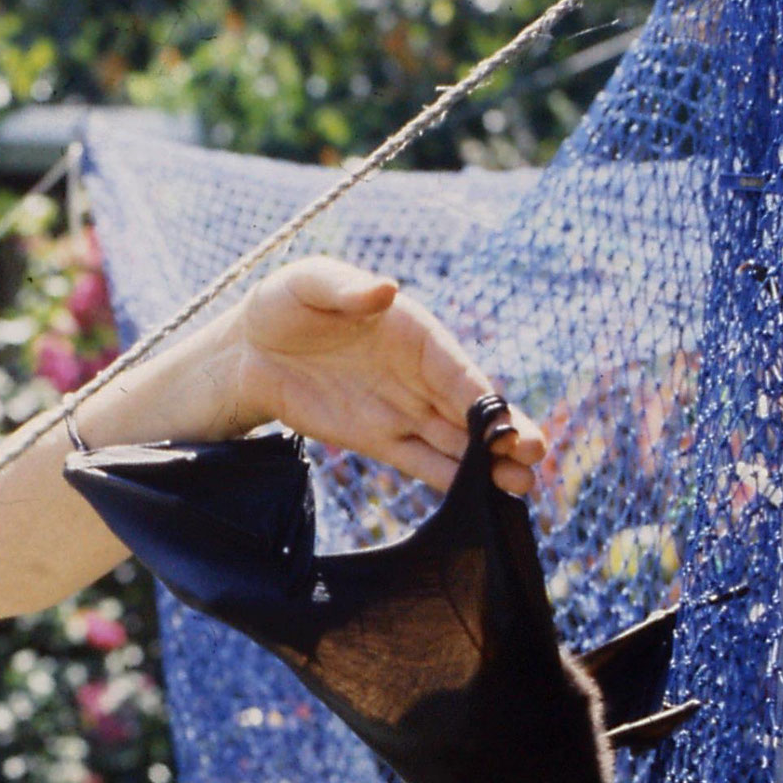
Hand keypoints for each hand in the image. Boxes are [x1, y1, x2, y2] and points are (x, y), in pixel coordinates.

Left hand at [222, 255, 544, 493]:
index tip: (507, 421)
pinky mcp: (378, 439)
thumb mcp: (308, 283)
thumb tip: (385, 291)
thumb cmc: (283, 304)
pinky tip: (480, 499)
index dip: (481, 396)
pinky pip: (421, 461)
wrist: (246, 349)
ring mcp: (401, 409)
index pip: (454, 369)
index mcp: (413, 333)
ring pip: (454, 440)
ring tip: (522, 487)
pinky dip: (449, 478)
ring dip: (488, 464)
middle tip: (536, 456)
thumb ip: (347, 290)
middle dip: (505, 433)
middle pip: (468, 409)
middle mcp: (418, 374)